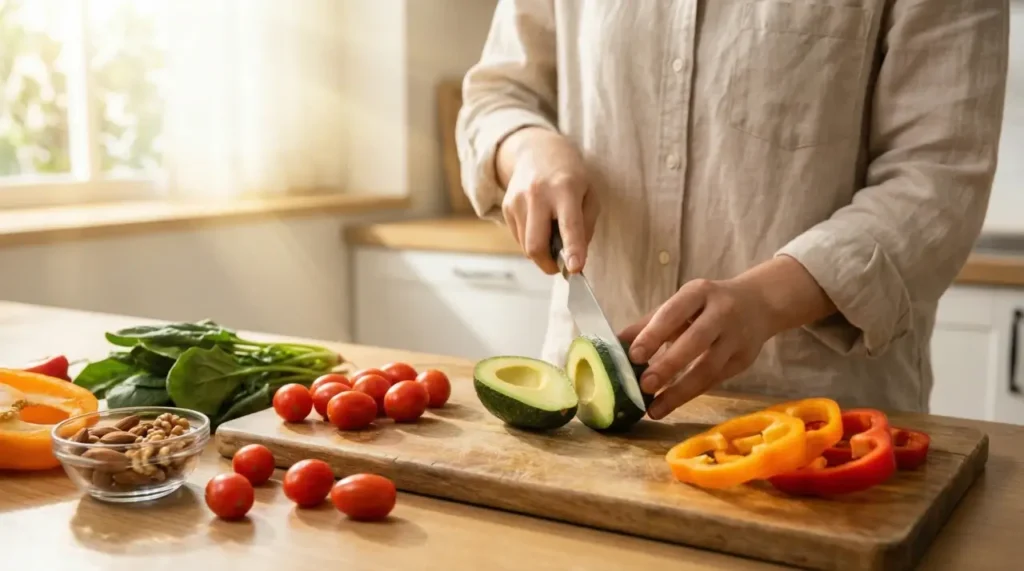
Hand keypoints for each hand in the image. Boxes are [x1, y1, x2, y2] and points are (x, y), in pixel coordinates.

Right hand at [496, 127, 597, 273]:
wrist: (538, 151)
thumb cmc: (571, 177)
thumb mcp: (590, 195)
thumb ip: (585, 226)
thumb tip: (574, 259)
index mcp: (566, 189)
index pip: (569, 225)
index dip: (573, 250)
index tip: (574, 269)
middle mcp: (538, 194)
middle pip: (536, 244)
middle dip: (548, 264)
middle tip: (559, 267)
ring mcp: (518, 200)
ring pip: (526, 246)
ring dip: (541, 251)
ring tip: (551, 234)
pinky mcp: (506, 206)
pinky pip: (519, 238)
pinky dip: (531, 239)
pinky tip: (539, 223)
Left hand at [619, 256, 836, 419]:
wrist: (759, 303)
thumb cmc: (707, 305)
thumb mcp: (681, 304)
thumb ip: (649, 324)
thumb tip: (614, 345)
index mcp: (699, 292)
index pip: (674, 312)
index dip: (654, 334)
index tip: (633, 356)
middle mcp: (721, 312)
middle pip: (696, 340)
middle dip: (669, 365)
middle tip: (644, 385)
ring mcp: (736, 337)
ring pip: (709, 368)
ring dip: (680, 391)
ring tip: (655, 408)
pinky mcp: (744, 360)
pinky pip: (716, 380)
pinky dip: (692, 393)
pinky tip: (671, 404)